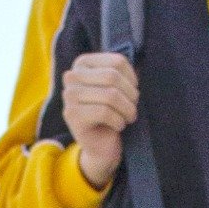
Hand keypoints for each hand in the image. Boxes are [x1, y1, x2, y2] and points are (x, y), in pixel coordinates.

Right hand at [61, 52, 139, 190]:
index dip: (132, 79)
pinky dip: (118, 121)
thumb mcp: (118, 88)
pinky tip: (118, 126)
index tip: (134, 92)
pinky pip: (104, 112)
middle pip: (113, 77)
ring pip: (110, 95)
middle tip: (133, 108)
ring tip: (128, 117)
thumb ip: (124, 73)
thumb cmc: (112, 113)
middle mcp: (72, 75)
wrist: (101, 145)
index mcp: (83, 63)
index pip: (117, 62)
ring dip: (127, 109)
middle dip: (130, 95)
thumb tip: (139, 66)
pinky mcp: (72, 114)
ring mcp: (69, 95)